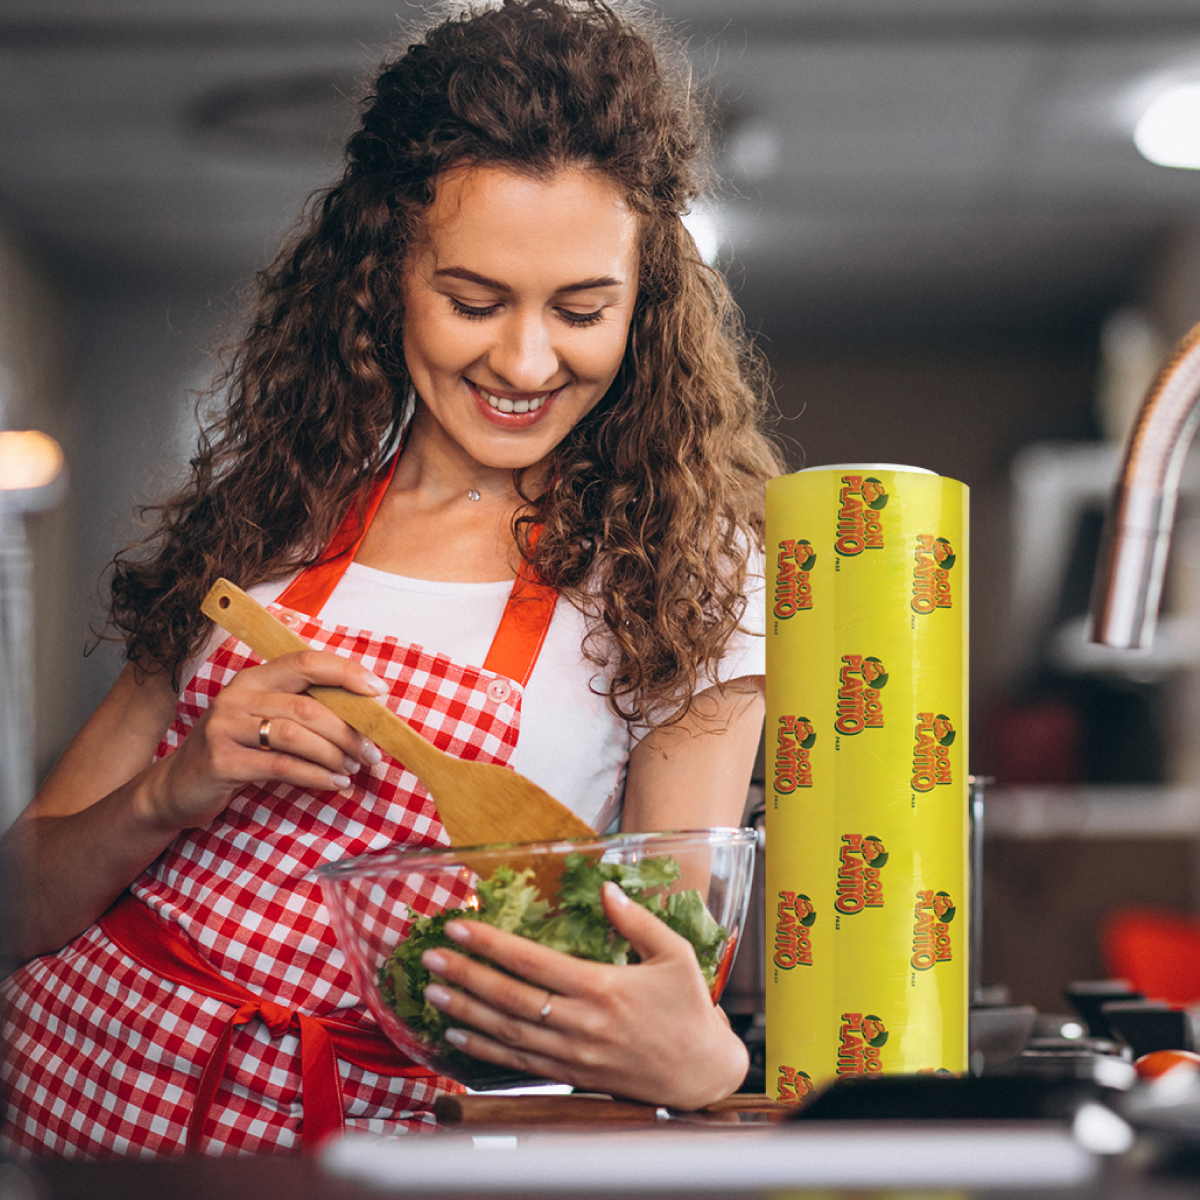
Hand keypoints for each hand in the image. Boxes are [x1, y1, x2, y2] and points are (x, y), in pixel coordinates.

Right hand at [147, 650, 386, 831]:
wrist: (177, 787)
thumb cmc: (236, 750)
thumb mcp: (265, 721)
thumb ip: (304, 710)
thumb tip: (365, 714)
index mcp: (255, 678)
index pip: (306, 661)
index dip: (346, 673)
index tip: (379, 692)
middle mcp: (238, 695)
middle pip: (308, 705)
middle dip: (349, 730)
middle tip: (372, 752)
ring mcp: (226, 726)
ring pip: (296, 734)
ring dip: (334, 754)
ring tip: (353, 769)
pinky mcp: (221, 760)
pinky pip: (280, 766)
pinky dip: (315, 775)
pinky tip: (334, 784)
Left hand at [419, 882, 749, 1109]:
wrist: (701, 1074)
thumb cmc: (689, 1010)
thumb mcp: (675, 955)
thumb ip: (638, 921)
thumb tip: (607, 888)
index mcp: (602, 987)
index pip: (533, 962)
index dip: (492, 944)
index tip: (460, 926)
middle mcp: (581, 1023)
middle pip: (509, 998)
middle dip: (465, 974)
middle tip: (431, 956)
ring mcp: (573, 1053)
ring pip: (507, 1033)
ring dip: (466, 1012)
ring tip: (432, 992)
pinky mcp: (572, 1076)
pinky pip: (519, 1063)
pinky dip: (484, 1051)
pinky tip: (458, 1036)